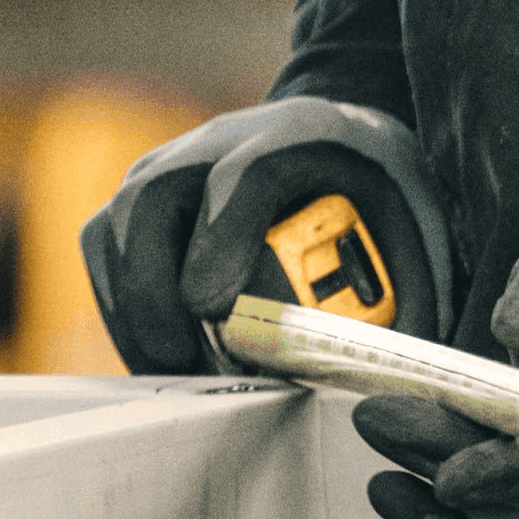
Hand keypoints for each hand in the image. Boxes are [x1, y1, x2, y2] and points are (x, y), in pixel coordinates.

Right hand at [79, 97, 456, 372]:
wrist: (337, 135)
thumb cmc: (376, 190)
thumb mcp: (414, 225)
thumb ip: (410, 294)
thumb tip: (397, 383)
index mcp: (299, 135)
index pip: (244, 171)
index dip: (222, 235)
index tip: (215, 305)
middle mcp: (219, 139)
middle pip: (154, 193)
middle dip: (154, 286)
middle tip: (184, 361)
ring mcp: (171, 164)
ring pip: (116, 224)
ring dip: (132, 308)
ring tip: (173, 370)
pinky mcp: (142, 198)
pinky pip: (105, 248)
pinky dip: (122, 307)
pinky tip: (161, 353)